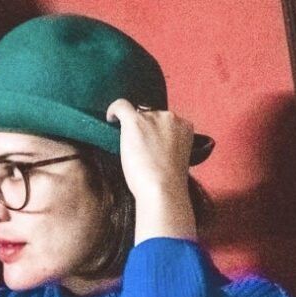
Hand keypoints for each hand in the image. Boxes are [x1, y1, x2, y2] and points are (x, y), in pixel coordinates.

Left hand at [105, 99, 195, 243]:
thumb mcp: (178, 161)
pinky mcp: (135, 121)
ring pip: (137, 117)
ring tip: (132, 152)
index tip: (152, 146)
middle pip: (151, 117)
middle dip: (146, 132)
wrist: (163, 190)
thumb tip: (152, 148)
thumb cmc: (169, 184)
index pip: (167, 122)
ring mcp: (152, 118)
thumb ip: (169, 148)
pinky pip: (121, 106)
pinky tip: (110, 119)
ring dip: (133, 131)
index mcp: (185, 127)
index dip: (158, 133)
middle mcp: (170, 117)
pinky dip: (114, 110)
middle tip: (141, 154)